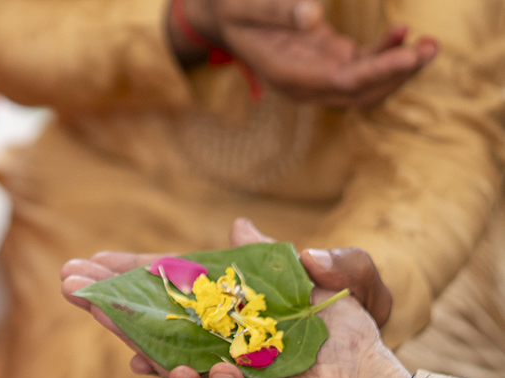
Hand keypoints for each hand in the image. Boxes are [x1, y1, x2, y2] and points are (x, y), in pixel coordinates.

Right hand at [61, 220, 409, 377]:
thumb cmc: (362, 345)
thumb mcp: (342, 288)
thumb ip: (290, 259)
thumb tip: (239, 225)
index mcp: (223, 346)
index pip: (160, 325)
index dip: (121, 306)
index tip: (79, 284)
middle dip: (143, 358)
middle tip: (138, 348)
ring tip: (224, 374)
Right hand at [173, 0, 438, 107]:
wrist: (222, 17)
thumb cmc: (234, 8)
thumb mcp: (247, 4)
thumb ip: (278, 10)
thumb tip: (313, 16)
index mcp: (286, 74)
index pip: (340, 83)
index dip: (378, 72)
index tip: (409, 55)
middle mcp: (304, 84)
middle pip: (359, 94)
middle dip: (397, 76)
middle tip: (429, 48)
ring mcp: (316, 75)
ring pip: (366, 86)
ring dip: (398, 69)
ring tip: (429, 43)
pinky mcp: (326, 60)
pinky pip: (361, 67)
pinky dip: (385, 53)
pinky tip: (400, 29)